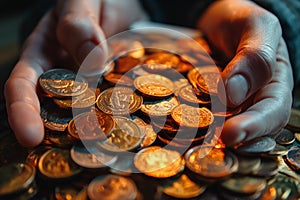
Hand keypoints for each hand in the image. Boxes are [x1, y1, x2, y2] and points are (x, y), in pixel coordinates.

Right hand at [4, 0, 144, 146]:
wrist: (122, 5)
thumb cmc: (94, 0)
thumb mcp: (80, 1)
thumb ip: (78, 24)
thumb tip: (91, 59)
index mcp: (42, 56)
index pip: (23, 86)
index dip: (22, 112)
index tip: (30, 137)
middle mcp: (63, 77)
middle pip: (54, 112)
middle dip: (60, 135)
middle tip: (75, 155)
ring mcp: (91, 88)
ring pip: (87, 116)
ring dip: (95, 134)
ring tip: (108, 152)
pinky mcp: (113, 91)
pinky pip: (116, 108)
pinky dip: (122, 120)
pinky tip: (135, 131)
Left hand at [198, 0, 292, 145]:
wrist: (218, 20)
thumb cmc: (241, 21)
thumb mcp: (255, 26)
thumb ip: (254, 56)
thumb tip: (234, 94)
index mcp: (275, 84)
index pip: (272, 112)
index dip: (254, 126)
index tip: (231, 134)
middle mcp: (253, 100)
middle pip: (249, 130)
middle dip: (228, 141)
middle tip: (207, 146)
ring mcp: (228, 105)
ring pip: (224, 129)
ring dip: (208, 139)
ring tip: (189, 144)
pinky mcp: (206, 104)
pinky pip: (202, 118)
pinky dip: (192, 126)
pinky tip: (177, 130)